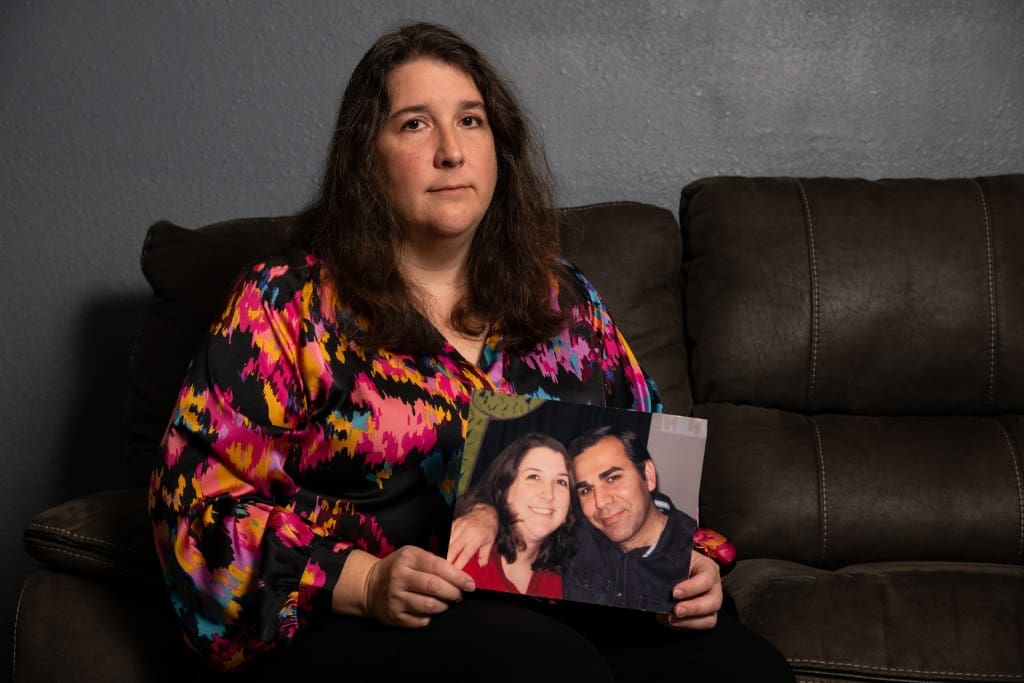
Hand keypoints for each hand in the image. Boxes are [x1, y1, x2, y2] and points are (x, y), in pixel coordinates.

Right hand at [359, 546, 474, 627]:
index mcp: (407, 558)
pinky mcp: (394, 616)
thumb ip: (434, 561)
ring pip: (430, 606)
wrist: (369, 585)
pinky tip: (430, 610)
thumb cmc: (398, 568)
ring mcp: (396, 598)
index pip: (438, 567)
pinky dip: (430, 617)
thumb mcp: (412, 555)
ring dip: (444, 606)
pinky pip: (421, 621)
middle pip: (435, 587)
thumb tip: (460, 574)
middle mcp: (400, 577)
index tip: (470, 584)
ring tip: (446, 602)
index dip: (458, 577)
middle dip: (454, 592)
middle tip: (460, 595)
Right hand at [446, 504, 497, 569]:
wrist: (485, 512)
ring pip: (448, 541)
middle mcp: (467, 531)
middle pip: (453, 548)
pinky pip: (447, 534)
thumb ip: (485, 555)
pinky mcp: (454, 522)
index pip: (466, 554)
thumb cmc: (488, 529)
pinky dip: (444, 542)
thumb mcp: (491, 542)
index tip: (454, 572)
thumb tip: (480, 566)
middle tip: (443, 570)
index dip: (459, 564)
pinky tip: (441, 549)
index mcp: (477, 538)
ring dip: (444, 551)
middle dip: (447, 559)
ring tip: (440, 561)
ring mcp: (460, 526)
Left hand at [658, 551, 721, 629]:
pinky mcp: (699, 615)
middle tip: (675, 610)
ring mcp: (708, 602)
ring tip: (668, 617)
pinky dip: (681, 626)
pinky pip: (696, 626)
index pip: (707, 579)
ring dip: (689, 622)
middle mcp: (713, 586)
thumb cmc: (666, 556)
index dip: (692, 587)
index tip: (674, 592)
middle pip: (713, 602)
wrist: (660, 564)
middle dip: (693, 609)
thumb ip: (660, 551)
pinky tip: (665, 619)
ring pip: (709, 619)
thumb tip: (641, 549)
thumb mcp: (667, 550)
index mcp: (707, 567)